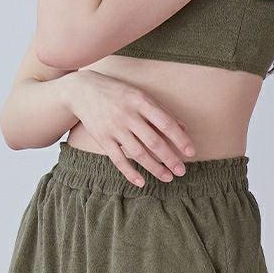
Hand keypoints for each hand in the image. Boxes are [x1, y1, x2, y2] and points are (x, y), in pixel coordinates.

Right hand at [64, 70, 195, 186]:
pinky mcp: (102, 138)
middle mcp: (128, 115)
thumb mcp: (140, 95)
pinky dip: (130, 172)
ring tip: (167, 177)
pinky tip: (141, 182)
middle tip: (182, 171)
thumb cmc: (118, 92)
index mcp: (141, 101)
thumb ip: (161, 111)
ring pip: (138, 152)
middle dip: (169, 158)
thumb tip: (184, 128)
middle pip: (153, 140)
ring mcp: (114, 128)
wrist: (83, 90)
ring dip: (154, 167)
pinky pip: (118, 159)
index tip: (190, 152)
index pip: (165, 122)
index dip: (179, 138)